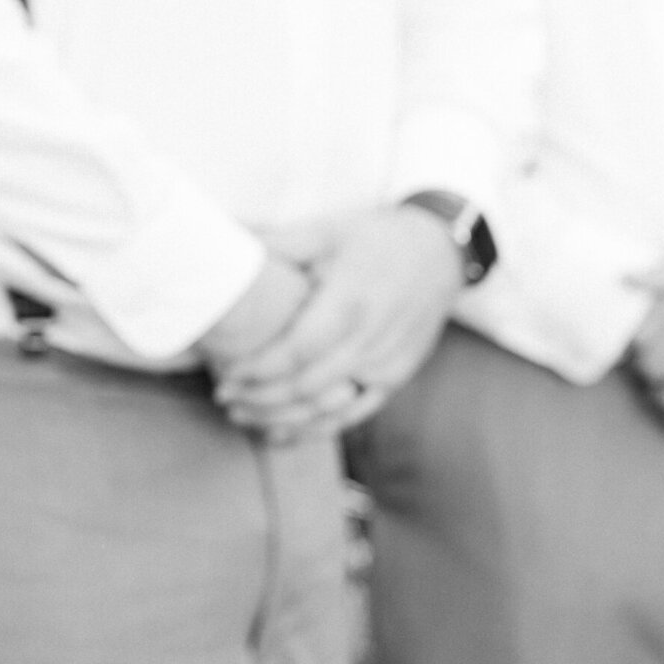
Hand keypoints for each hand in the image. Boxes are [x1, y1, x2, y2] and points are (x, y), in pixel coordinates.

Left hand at [212, 204, 462, 443]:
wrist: (440, 253)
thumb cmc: (375, 238)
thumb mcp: (326, 230)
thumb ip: (276, 242)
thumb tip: (225, 237)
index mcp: (351, 301)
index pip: (299, 350)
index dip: (260, 370)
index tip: (226, 374)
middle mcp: (372, 339)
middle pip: (308, 386)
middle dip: (261, 398)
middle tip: (223, 396)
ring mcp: (387, 364)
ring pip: (327, 409)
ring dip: (281, 419)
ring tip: (241, 414)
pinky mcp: (395, 379)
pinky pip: (352, 415)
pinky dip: (314, 429)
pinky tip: (280, 433)